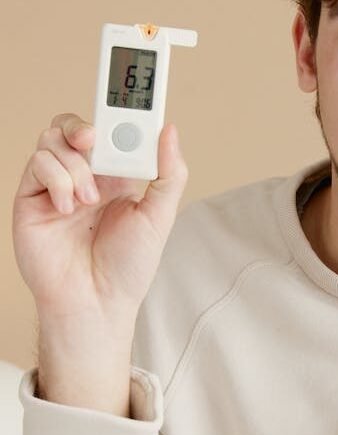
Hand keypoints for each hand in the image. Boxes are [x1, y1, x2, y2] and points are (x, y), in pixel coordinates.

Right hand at [13, 113, 187, 319]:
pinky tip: (69, 208)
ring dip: (75, 165)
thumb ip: (168, 173)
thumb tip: (169, 130)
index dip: (119, 113)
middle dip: (86, 125)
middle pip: (76, 126)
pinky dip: (56, 180)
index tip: (131, 95)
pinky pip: (37, 164)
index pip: (114, 133)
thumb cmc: (129, 265)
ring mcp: (57, 186)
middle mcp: (86, 177)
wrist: (95, 301)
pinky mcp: (33, 198)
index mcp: (118, 177)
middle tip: (95, 140)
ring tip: (89, 200)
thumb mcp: (160, 217)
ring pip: (54, 140)